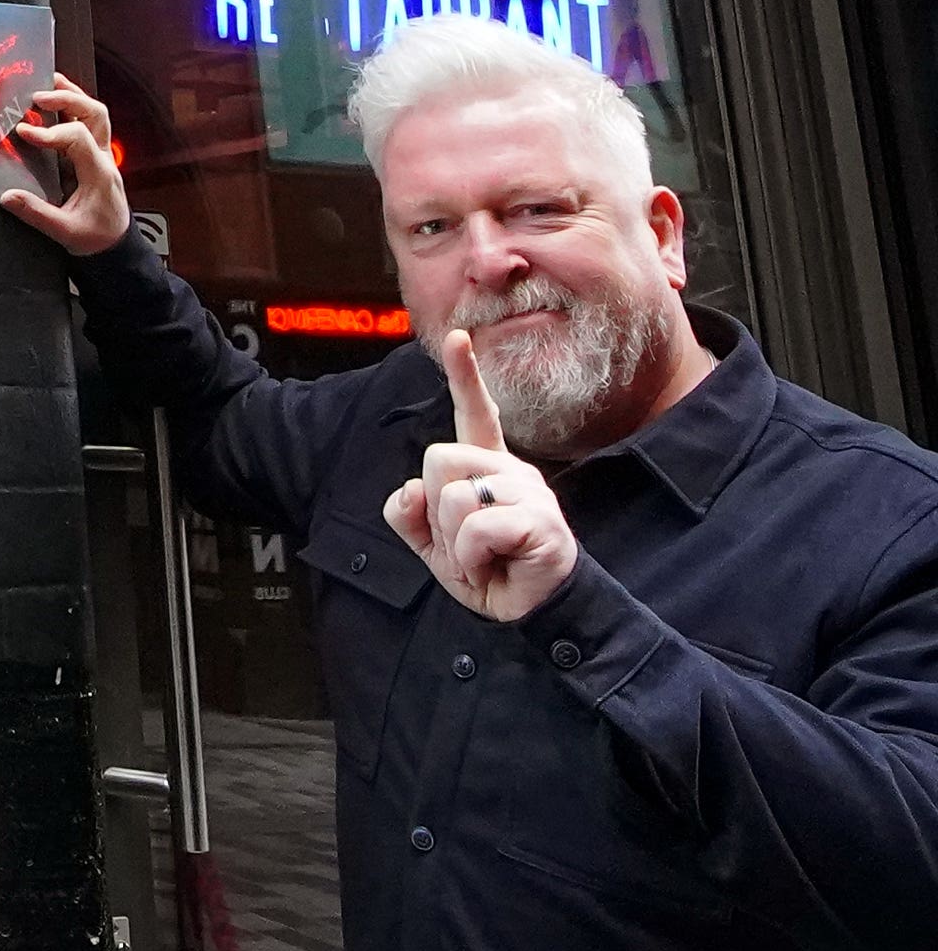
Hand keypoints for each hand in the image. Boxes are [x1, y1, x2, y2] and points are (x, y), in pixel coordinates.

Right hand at [0, 75, 133, 257]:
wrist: (117, 248)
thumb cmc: (96, 239)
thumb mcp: (64, 231)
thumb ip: (36, 214)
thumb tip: (8, 196)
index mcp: (98, 173)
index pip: (78, 138)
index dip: (50, 132)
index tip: (24, 132)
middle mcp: (104, 158)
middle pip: (95, 114)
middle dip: (66, 99)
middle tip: (36, 97)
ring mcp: (103, 154)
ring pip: (95, 113)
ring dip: (72, 95)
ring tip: (47, 82)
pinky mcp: (96, 156)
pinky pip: (89, 123)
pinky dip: (73, 107)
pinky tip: (54, 101)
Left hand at [384, 331, 578, 620]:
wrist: (527, 613)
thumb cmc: (487, 571)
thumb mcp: (434, 545)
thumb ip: (409, 515)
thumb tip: (409, 490)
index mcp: (486, 467)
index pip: (475, 414)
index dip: (464, 375)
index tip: (456, 337)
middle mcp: (511, 470)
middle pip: (438, 458)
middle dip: (435, 509)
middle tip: (464, 542)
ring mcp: (530, 493)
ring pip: (454, 497)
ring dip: (454, 541)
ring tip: (482, 557)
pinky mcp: (541, 521)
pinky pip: (476, 529)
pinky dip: (471, 558)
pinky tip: (494, 567)